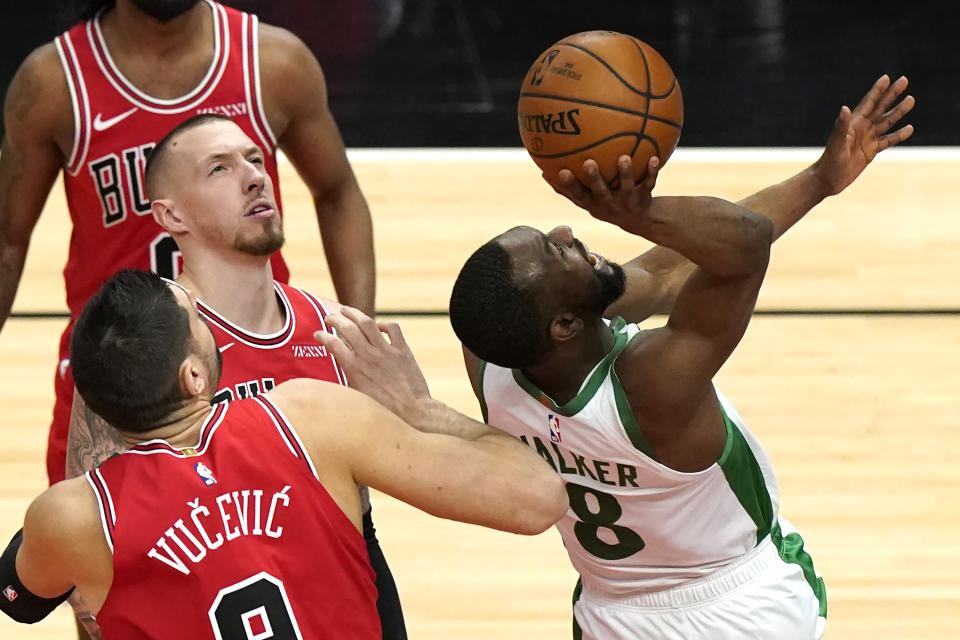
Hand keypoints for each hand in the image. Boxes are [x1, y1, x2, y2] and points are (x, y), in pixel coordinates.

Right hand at [314, 307, 430, 417]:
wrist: (411, 411)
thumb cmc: (382, 410)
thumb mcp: (357, 396)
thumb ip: (348, 381)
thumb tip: (337, 377)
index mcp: (354, 368)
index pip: (333, 343)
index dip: (322, 336)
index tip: (318, 334)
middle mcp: (368, 355)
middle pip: (348, 328)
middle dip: (335, 319)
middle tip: (329, 316)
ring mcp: (386, 350)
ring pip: (367, 322)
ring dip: (355, 313)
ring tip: (347, 310)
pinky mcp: (402, 350)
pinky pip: (392, 328)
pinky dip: (384, 324)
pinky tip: (379, 326)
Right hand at [544, 155, 661, 234]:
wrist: (638, 220)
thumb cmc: (605, 203)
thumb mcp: (586, 200)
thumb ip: (567, 189)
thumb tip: (542, 171)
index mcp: (594, 204)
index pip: (578, 196)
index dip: (569, 186)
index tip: (560, 171)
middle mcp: (609, 204)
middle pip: (600, 192)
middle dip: (594, 178)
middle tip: (588, 162)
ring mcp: (626, 202)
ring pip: (625, 187)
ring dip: (625, 173)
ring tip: (624, 157)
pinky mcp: (644, 197)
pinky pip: (649, 183)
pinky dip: (651, 171)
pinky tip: (654, 157)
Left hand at [814, 74, 914, 195]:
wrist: (827, 180)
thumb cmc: (829, 161)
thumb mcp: (836, 143)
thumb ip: (841, 127)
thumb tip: (845, 108)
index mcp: (853, 124)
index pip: (868, 103)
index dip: (877, 90)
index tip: (887, 77)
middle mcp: (861, 128)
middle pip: (880, 108)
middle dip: (892, 94)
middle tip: (904, 80)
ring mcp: (867, 139)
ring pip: (886, 122)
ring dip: (898, 112)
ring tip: (911, 99)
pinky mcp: (871, 151)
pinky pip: (887, 141)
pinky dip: (898, 135)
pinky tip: (909, 128)